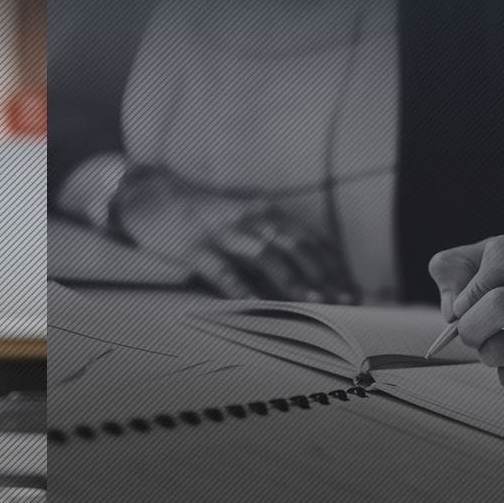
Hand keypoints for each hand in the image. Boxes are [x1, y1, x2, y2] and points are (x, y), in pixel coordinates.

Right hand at [112, 169, 358, 302]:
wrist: (150, 197)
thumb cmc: (202, 213)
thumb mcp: (241, 215)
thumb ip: (269, 236)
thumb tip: (305, 272)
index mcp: (264, 211)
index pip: (308, 238)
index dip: (333, 263)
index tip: (352, 287)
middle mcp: (249, 219)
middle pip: (295, 247)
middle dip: (324, 275)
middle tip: (346, 300)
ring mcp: (222, 233)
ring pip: (266, 258)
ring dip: (294, 281)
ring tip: (316, 302)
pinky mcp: (195, 248)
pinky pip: (223, 271)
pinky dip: (242, 288)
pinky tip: (256, 305)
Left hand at [428, 232, 503, 399]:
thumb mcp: (500, 261)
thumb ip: (457, 266)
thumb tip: (451, 311)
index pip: (502, 253)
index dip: (473, 279)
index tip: (470, 297)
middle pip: (500, 304)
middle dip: (468, 322)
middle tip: (470, 328)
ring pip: (500, 349)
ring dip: (484, 349)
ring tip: (502, 341)